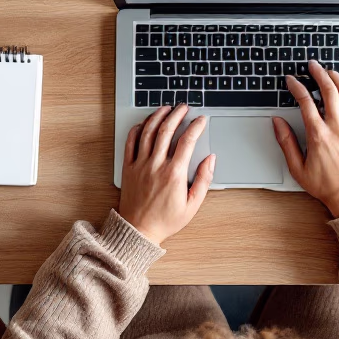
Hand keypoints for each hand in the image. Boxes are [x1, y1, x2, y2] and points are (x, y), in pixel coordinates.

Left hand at [118, 105, 214, 244]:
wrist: (138, 231)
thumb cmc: (166, 220)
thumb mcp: (192, 205)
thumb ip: (204, 180)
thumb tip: (211, 159)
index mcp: (174, 174)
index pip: (187, 141)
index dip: (196, 126)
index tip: (201, 120)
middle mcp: (156, 165)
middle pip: (167, 130)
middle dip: (177, 114)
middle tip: (184, 107)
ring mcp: (140, 164)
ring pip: (148, 132)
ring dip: (158, 116)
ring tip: (166, 108)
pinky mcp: (128, 167)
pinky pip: (130, 142)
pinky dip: (138, 128)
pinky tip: (145, 123)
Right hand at [273, 60, 338, 217]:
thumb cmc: (325, 186)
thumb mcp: (297, 168)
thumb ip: (286, 143)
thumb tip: (277, 122)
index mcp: (318, 135)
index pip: (305, 102)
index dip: (297, 87)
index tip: (291, 80)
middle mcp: (337, 128)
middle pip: (329, 91)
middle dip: (319, 74)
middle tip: (312, 65)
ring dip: (338, 79)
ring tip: (330, 72)